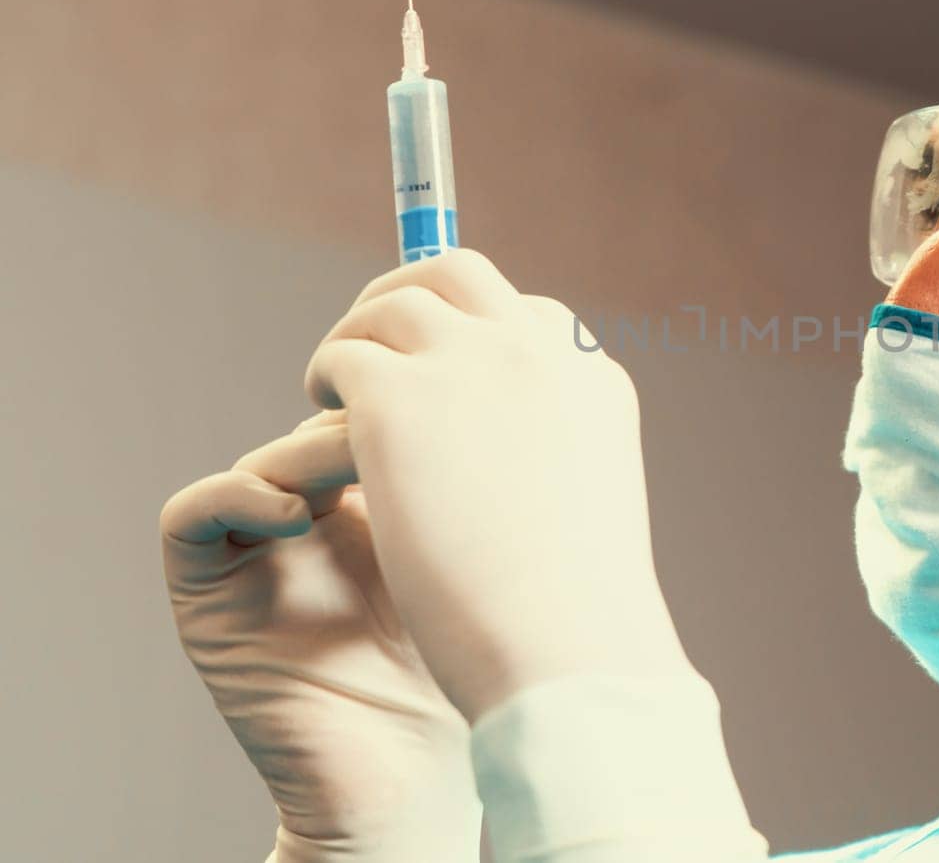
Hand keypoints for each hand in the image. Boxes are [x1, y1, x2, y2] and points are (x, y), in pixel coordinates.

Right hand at [160, 411, 481, 862]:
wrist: (415, 778)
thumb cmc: (468, 671)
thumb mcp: (480, 556)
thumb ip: (478, 482)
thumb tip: (512, 392)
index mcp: (384, 504)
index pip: (385, 416)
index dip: (412, 401)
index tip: (453, 398)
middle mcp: (319, 520)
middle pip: (324, 427)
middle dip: (368, 420)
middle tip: (408, 423)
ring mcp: (259, 554)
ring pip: (266, 461)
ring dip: (309, 453)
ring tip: (362, 465)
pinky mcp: (207, 594)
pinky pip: (194, 515)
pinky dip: (240, 496)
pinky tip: (301, 516)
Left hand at [302, 248, 689, 723]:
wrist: (565, 652)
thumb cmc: (577, 619)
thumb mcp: (584, 517)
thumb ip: (548, 465)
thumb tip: (499, 465)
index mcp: (592, 382)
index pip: (528, 317)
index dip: (474, 333)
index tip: (444, 365)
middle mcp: (537, 352)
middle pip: (457, 274)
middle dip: (406, 296)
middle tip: (370, 343)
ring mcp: (467, 366)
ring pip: (388, 308)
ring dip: (355, 341)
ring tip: (329, 395)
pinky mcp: (395, 399)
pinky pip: (339, 363)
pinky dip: (323, 389)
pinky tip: (314, 440)